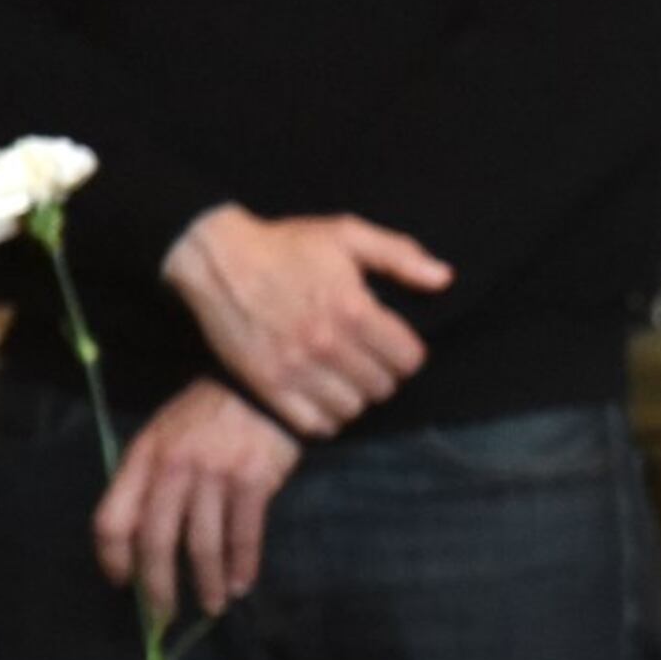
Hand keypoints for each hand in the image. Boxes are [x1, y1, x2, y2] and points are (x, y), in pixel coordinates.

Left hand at [94, 381, 303, 626]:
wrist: (261, 387)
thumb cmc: (206, 416)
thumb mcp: (161, 436)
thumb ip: (144, 479)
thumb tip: (138, 538)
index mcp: (142, 459)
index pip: (113, 520)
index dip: (113, 559)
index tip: (124, 584)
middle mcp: (173, 470)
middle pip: (156, 541)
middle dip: (159, 587)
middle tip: (165, 616)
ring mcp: (214, 476)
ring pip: (201, 544)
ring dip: (207, 583)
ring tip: (213, 606)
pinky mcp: (253, 482)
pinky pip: (244, 534)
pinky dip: (243, 564)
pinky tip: (243, 583)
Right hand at [161, 204, 449, 435]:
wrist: (215, 259)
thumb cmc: (285, 245)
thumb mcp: (347, 234)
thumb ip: (399, 255)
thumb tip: (444, 278)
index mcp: (354, 310)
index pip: (409, 359)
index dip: (407, 354)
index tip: (392, 345)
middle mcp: (328, 345)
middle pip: (382, 387)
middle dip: (382, 374)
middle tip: (366, 361)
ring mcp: (295, 369)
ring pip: (352, 409)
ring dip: (354, 397)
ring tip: (344, 378)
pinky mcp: (266, 386)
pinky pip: (313, 425)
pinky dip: (325, 417)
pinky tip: (321, 396)